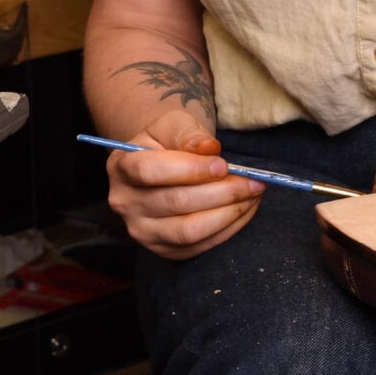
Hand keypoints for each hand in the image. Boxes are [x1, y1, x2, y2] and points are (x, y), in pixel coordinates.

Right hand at [105, 110, 265, 259]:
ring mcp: (142, 231)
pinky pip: (200, 246)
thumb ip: (190, 134)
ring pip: (190, 231)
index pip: (150, 171)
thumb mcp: (174, 125)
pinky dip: (229, 229)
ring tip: (253, 194)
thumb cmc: (168, 142)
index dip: (190, 170)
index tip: (223, 165)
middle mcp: (125, 203)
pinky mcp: (164, 249)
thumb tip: (210, 149)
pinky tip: (245, 209)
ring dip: (229, 213)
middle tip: (253, 181)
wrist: (161, 165)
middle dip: (222, 192)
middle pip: (176, 203)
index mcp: (121, 167)